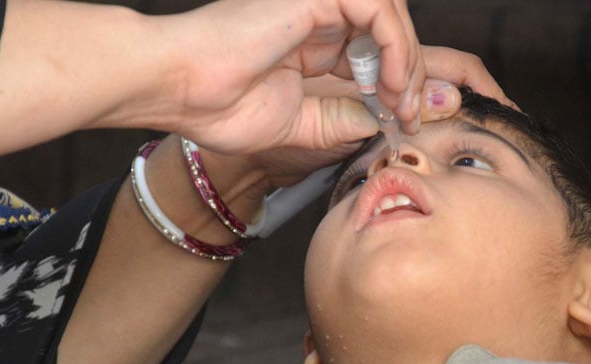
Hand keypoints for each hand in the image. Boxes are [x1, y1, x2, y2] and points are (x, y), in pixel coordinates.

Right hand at [163, 0, 424, 154]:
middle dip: (412, 73)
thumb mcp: (299, 125)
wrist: (178, 88)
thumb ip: (343, 120)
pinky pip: (379, 11)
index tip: (407, 119)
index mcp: (311, 41)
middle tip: (411, 114)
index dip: (399, 81)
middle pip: (390, 29)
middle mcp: (319, 15)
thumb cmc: (218, 106)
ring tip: (402, 102)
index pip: (375, 48)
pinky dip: (397, 47)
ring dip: (408, 60)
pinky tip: (392, 84)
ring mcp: (318, 0)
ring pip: (391, 13)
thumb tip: (387, 118)